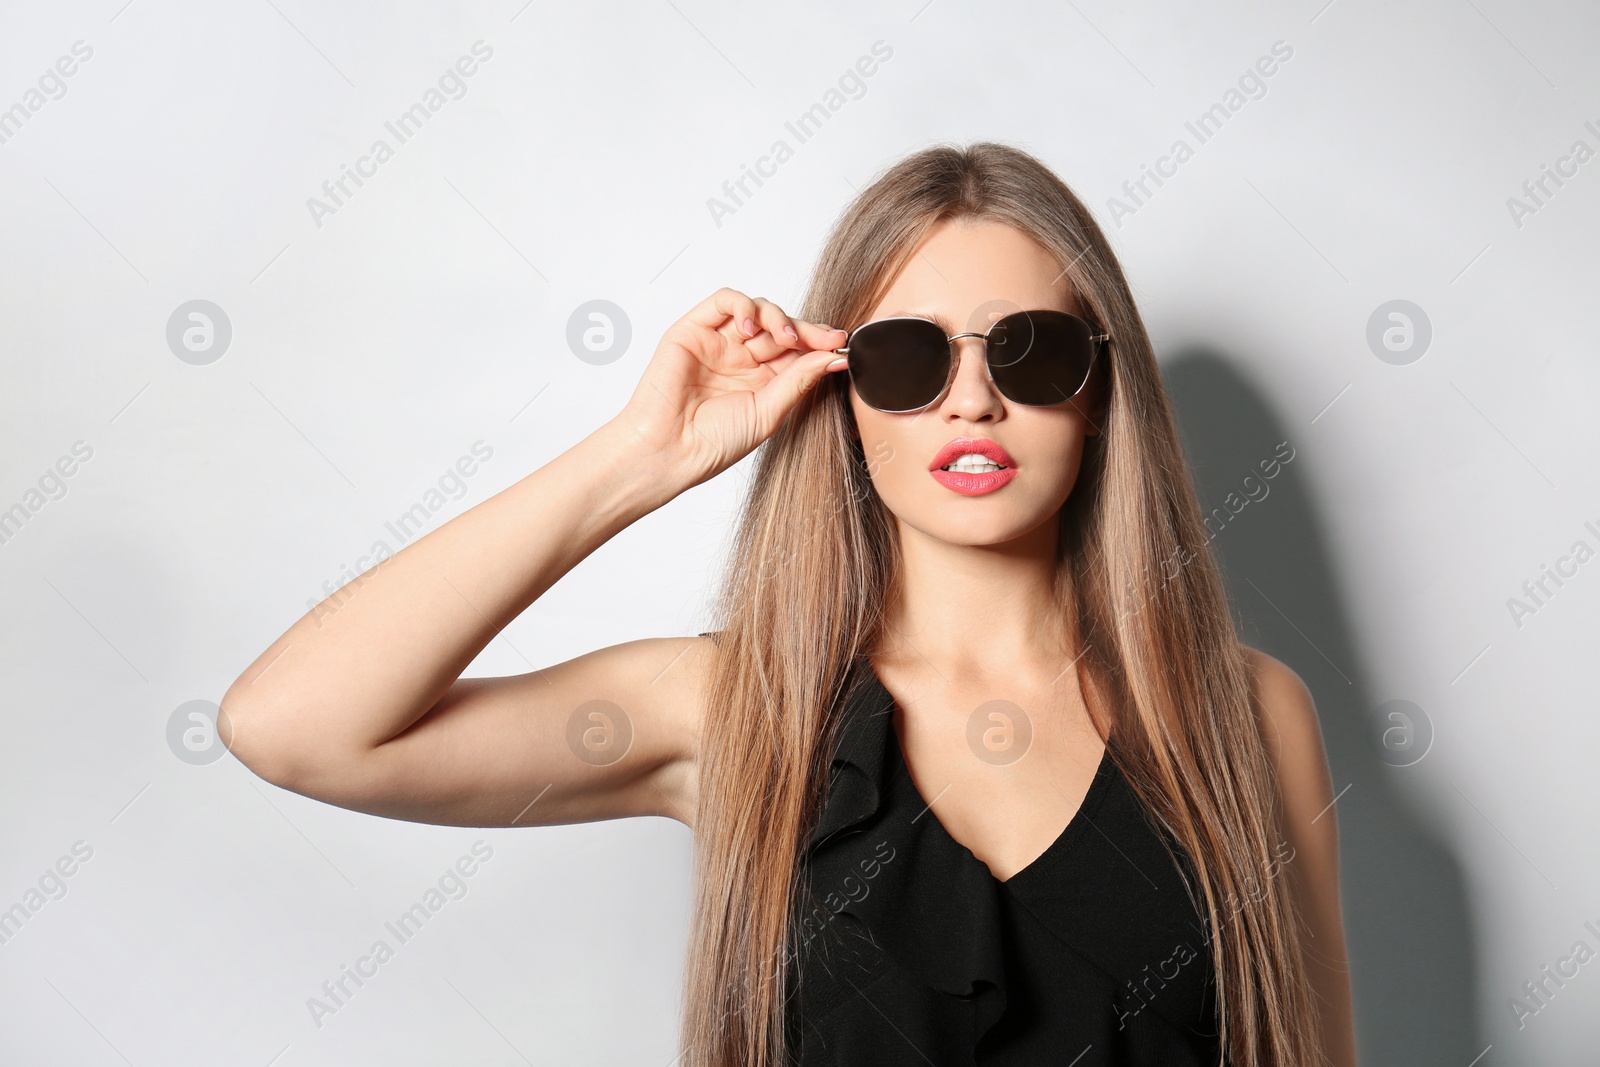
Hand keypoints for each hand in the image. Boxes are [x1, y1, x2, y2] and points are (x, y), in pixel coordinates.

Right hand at [610, 287, 848, 486]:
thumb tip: (832, 357)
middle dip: (806, 330)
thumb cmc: (714, 442)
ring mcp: (719, 342)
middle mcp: (742, 358)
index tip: (840, 346)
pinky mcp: (693, 329)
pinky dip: (743, 305)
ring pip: (757, 310)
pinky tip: (752, 327)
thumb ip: (798, 381)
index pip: (797, 351)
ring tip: (784, 338)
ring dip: (777, 317)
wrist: (670, 450)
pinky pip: (723, 301)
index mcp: (762, 380)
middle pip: (782, 327)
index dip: (819, 344)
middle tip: (825, 339)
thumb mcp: (769, 412)